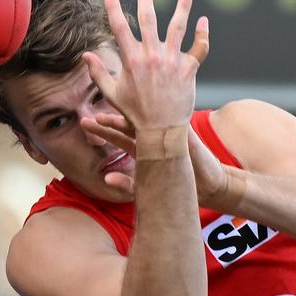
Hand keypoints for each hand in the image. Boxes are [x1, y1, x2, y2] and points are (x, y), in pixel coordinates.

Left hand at [82, 112, 230, 204]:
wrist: (210, 185)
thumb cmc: (178, 184)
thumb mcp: (147, 186)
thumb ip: (126, 184)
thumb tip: (105, 180)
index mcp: (146, 146)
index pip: (121, 135)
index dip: (104, 129)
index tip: (86, 123)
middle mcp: (154, 137)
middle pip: (128, 125)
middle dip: (109, 121)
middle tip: (90, 116)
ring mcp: (169, 134)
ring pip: (145, 122)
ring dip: (125, 120)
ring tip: (108, 117)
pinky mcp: (184, 135)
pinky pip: (169, 122)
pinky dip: (156, 115)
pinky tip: (143, 109)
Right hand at [83, 0, 208, 130]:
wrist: (161, 130)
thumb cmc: (135, 113)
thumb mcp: (112, 93)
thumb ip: (98, 73)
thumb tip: (85, 56)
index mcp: (131, 60)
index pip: (119, 28)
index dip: (112, 8)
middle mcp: (152, 56)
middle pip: (149, 20)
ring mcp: (172, 61)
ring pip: (178, 27)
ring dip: (183, 6)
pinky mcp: (189, 69)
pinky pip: (199, 48)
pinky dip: (202, 34)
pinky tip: (203, 21)